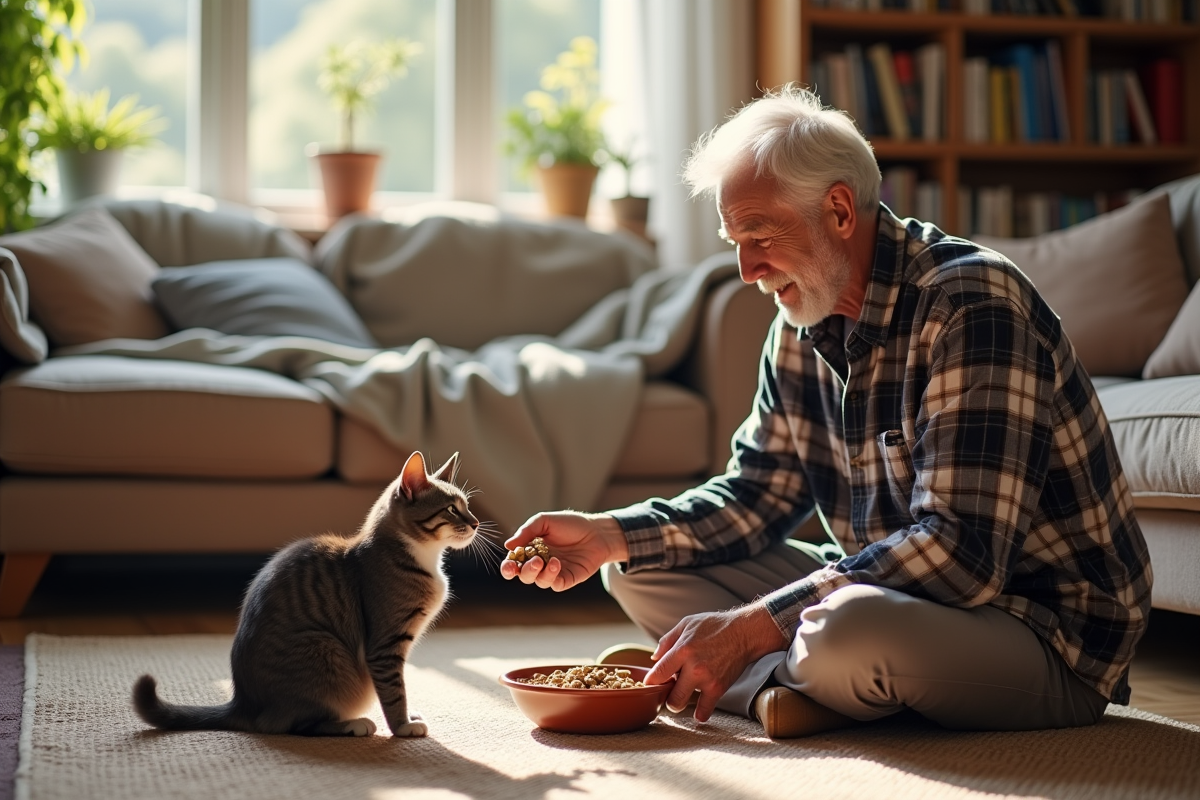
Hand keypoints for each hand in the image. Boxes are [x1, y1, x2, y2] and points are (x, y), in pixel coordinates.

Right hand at [500, 511, 629, 591]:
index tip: (509, 565)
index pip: (514, 563)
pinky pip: (555, 585)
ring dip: (539, 573)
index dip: (509, 567)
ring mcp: (554, 572)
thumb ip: (526, 531)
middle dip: (523, 571)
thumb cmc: (570, 524)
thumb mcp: (545, 521)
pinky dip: (552, 577)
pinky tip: (557, 564)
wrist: (596, 531)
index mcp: (531, 550)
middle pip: (524, 575)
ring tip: (547, 560)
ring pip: (538, 581)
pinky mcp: (567, 579)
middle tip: (532, 561)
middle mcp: (540, 563)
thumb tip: (507, 545)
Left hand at [644, 602, 787, 722]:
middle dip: (666, 695)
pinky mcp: (718, 688)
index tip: (653, 683)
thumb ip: (667, 641)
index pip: (657, 674)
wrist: (744, 633)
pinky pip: (704, 710)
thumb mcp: (687, 624)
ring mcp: (706, 679)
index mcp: (682, 649)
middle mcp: (692, 666)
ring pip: (681, 703)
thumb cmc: (715, 626)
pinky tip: (698, 711)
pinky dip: (700, 713)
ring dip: (679, 702)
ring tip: (682, 696)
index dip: (651, 681)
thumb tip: (654, 658)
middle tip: (670, 691)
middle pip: (668, 694)